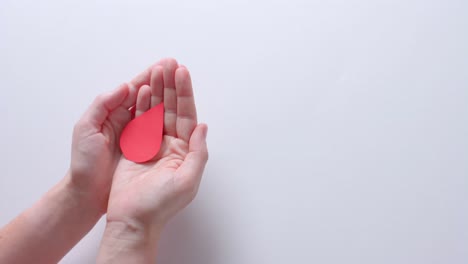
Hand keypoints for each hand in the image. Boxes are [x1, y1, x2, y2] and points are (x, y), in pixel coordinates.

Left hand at [68, 58, 167, 211]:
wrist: (87, 193)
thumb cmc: (84, 163)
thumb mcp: (85, 129)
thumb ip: (103, 105)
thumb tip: (124, 86)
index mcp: (112, 112)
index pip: (134, 89)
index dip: (150, 76)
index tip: (167, 65)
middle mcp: (126, 120)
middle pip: (149, 96)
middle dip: (164, 82)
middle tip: (179, 68)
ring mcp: (137, 135)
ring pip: (156, 111)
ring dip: (168, 96)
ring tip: (182, 83)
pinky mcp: (144, 150)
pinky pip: (159, 131)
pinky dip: (169, 120)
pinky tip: (179, 112)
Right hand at [105, 59, 208, 229]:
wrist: (132, 219)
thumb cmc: (161, 205)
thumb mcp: (187, 181)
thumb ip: (198, 152)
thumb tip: (203, 126)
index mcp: (185, 151)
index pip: (187, 116)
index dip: (185, 94)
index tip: (182, 73)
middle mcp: (171, 145)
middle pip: (172, 109)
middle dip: (171, 86)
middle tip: (168, 64)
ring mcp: (152, 145)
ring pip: (156, 112)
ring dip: (157, 91)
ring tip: (156, 70)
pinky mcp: (135, 147)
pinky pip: (139, 121)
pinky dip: (141, 106)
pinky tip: (143, 90)